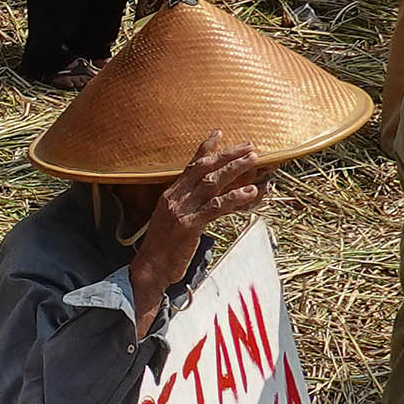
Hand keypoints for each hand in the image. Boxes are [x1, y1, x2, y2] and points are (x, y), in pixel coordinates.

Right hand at [128, 133, 267, 309]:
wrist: (149, 270)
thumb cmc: (163, 249)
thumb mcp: (173, 222)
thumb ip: (189, 207)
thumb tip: (213, 201)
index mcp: (170, 195)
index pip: (190, 165)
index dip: (206, 148)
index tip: (219, 133)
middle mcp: (175, 198)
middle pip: (204, 168)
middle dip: (228, 154)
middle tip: (250, 146)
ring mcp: (181, 211)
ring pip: (211, 183)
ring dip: (235, 169)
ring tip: (254, 160)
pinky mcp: (189, 226)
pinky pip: (215, 207)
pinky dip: (234, 198)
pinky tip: (250, 192)